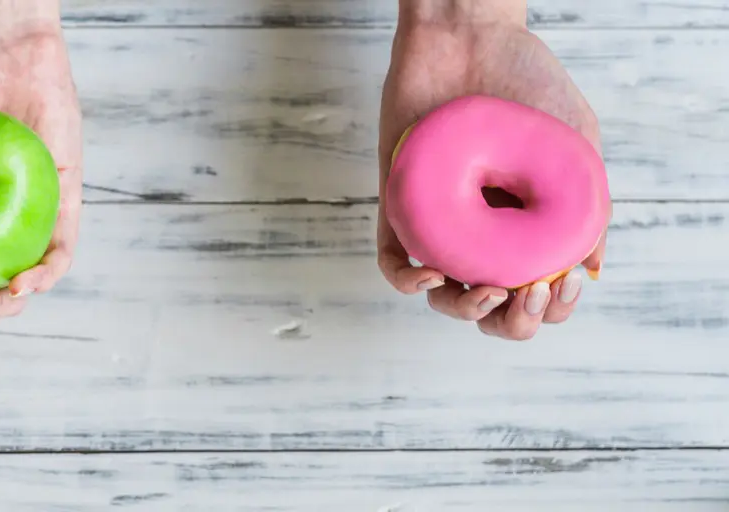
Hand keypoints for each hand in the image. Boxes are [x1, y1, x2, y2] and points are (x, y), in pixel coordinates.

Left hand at [377, 1, 609, 340]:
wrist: (470, 38)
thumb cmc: (527, 85)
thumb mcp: (574, 147)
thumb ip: (587, 208)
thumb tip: (589, 270)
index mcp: (525, 228)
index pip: (538, 294)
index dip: (552, 308)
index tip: (561, 284)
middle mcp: (483, 233)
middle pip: (491, 309)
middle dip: (514, 323)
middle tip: (526, 295)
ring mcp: (440, 223)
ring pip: (442, 294)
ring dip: (465, 310)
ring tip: (487, 291)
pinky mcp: (399, 205)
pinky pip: (392, 259)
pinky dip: (406, 281)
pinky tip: (430, 274)